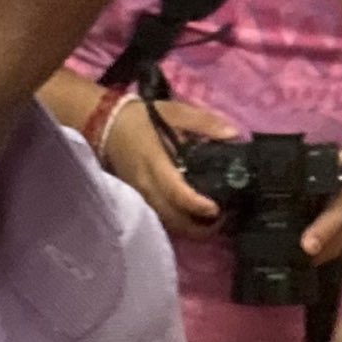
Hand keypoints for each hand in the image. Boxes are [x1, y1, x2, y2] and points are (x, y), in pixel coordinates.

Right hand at [103, 96, 238, 238]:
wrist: (108, 124)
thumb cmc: (144, 118)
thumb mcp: (176, 112)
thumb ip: (205, 123)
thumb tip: (234, 135)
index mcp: (155, 163)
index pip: (176, 192)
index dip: (197, 205)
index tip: (218, 208)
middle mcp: (146, 185)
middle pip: (172, 218)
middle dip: (199, 227)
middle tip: (225, 220)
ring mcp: (140, 196)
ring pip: (167, 223)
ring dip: (191, 229)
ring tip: (214, 222)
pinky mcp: (139, 199)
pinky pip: (161, 219)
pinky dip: (179, 224)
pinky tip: (195, 218)